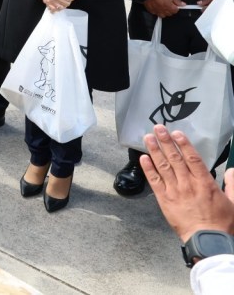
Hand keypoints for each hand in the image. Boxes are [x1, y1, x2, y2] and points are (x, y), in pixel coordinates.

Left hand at [140, 125, 233, 242]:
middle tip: (158, 128)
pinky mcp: (165, 200)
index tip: (176, 133)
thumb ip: (233, 185)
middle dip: (166, 142)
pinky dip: (148, 169)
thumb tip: (232, 170)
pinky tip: (143, 158)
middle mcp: (188, 184)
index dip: (183, 144)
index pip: (192, 158)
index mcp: (205, 183)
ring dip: (155, 151)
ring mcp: (175, 191)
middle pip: (175, 158)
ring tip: (148, 138)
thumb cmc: (222, 223)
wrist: (208, 240)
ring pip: (163, 167)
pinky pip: (155, 182)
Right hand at [144, 0, 185, 17]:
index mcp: (168, 6)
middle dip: (170, 10)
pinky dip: (157, 11)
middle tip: (169, 4)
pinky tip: (157, 6)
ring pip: (162, 15)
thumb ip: (177, 0)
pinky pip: (155, 13)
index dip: (176, 7)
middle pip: (169, 14)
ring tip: (163, 6)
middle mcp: (162, 9)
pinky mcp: (150, 9)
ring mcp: (156, 10)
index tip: (175, 5)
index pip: (175, 11)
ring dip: (164, 12)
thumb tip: (183, 4)